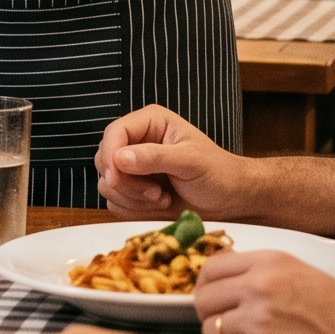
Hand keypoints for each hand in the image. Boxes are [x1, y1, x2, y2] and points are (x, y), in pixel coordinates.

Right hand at [95, 104, 257, 217]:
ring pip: (108, 185)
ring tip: (162, 198)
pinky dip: (134, 209)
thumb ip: (154, 157)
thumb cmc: (217, 173)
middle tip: (157, 193)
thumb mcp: (189, 161)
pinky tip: (159, 205)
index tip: (117, 178)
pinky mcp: (133, 191)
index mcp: (149, 123)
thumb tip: (119, 158)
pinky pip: (115, 202)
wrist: (230, 200)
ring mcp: (133, 168)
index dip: (111, 155)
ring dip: (133, 198)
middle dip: (127, 183)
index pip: (113, 133)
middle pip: (105, 160)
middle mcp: (137, 142)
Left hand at [191, 249, 334, 333]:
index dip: (205, 284)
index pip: (210, 267)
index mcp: (270, 262)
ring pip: (211, 331)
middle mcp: (261, 286)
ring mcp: (259, 320)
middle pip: (202, 300)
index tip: (210, 294)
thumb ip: (260, 270)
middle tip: (225, 322)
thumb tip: (221, 275)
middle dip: (210, 313)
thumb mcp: (300, 272)